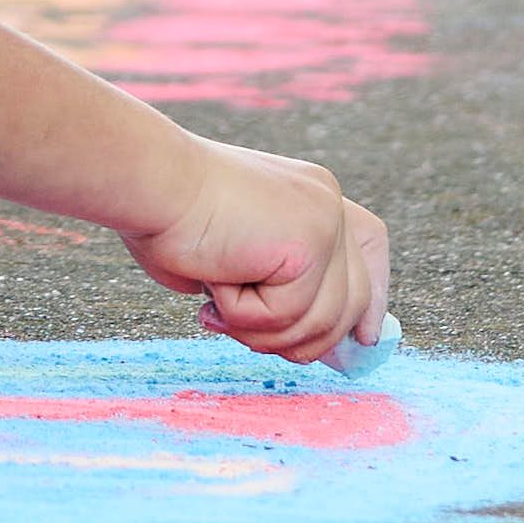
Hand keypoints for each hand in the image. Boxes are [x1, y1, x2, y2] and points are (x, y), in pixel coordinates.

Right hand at [124, 135, 389, 366]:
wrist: (150, 182)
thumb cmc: (166, 218)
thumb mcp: (234, 258)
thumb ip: (274, 287)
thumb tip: (300, 340)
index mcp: (311, 196)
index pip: (369, 244)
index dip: (373, 296)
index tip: (367, 337)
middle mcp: (326, 202)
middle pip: (353, 300)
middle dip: (305, 339)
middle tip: (240, 331)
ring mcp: (324, 220)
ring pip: (322, 320)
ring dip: (261, 330)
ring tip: (217, 303)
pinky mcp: (311, 240)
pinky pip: (289, 315)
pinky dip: (244, 315)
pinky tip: (216, 281)